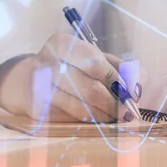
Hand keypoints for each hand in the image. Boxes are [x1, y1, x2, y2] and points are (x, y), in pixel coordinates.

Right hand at [0, 33, 136, 122]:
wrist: (27, 82)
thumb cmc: (68, 67)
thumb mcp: (90, 57)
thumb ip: (116, 66)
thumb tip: (139, 82)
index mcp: (61, 44)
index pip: (94, 62)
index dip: (115, 78)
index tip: (129, 91)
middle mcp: (46, 64)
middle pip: (89, 88)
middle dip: (113, 103)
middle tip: (126, 111)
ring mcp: (39, 89)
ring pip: (81, 109)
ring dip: (104, 116)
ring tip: (116, 117)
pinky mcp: (37, 111)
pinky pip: (71, 120)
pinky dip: (89, 123)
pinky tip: (98, 121)